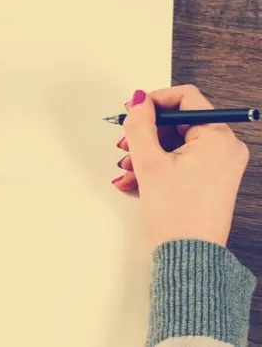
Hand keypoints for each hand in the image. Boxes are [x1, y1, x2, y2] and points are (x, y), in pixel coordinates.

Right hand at [112, 85, 249, 246]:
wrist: (188, 253)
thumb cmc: (178, 214)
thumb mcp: (149, 162)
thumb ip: (140, 125)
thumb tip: (139, 100)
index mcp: (218, 137)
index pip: (186, 98)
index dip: (155, 101)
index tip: (134, 110)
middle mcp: (226, 147)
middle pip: (179, 122)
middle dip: (147, 133)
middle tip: (125, 144)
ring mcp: (221, 164)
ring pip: (177, 143)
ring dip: (148, 152)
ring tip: (128, 169)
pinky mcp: (212, 179)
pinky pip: (182, 160)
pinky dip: (159, 166)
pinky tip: (137, 180)